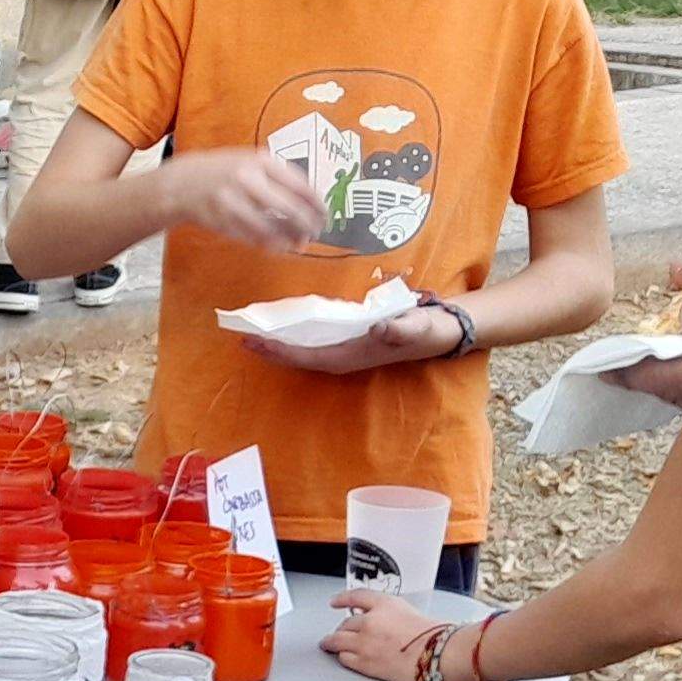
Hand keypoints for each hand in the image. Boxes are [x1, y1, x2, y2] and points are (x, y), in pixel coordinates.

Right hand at [158, 147, 323, 250]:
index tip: (325, 214)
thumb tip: (309, 203)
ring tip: (300, 242)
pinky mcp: (224, 221)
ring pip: (273, 227)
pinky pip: (255, 237)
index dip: (317, 204)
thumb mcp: (251, 161)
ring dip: (290, 238)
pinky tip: (280, 246)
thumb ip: (278, 177)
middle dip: (308, 224)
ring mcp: (234, 201)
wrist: (182, 183)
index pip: (299, 184)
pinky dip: (271, 244)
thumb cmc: (224, 172)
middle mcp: (248, 179)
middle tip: (316, 232)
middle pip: (290, 208)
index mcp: (260, 161)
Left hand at [246, 306, 461, 375]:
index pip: (307, 356)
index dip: (280, 351)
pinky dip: (294, 332)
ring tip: (252, 331)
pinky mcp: (347, 338)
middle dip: (270, 349)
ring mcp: (344, 348)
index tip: (255, 342)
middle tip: (240, 337)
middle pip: (298, 356)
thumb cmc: (427, 329)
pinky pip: (313, 339)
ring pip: (303, 348)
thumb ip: (400, 328)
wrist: (441, 330)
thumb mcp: (418, 326)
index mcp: (351, 356)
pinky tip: (280, 324)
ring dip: (278, 342)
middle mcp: (342, 356)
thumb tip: (379, 329)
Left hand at [320, 590, 439, 680]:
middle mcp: (370, 621)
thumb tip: (376, 619)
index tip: (335, 602)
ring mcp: (364, 642)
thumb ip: (388, 613)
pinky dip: (342, 656)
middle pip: (344, 622)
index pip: (356, 597)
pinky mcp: (364, 663)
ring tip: (329, 644)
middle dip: (342, 628)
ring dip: (333, 642)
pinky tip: (343, 656)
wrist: (438, 655)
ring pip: (337, 640)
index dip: (342, 599)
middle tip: (340, 632)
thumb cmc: (433, 637)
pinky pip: (344, 658)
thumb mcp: (409, 611)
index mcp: (383, 604)